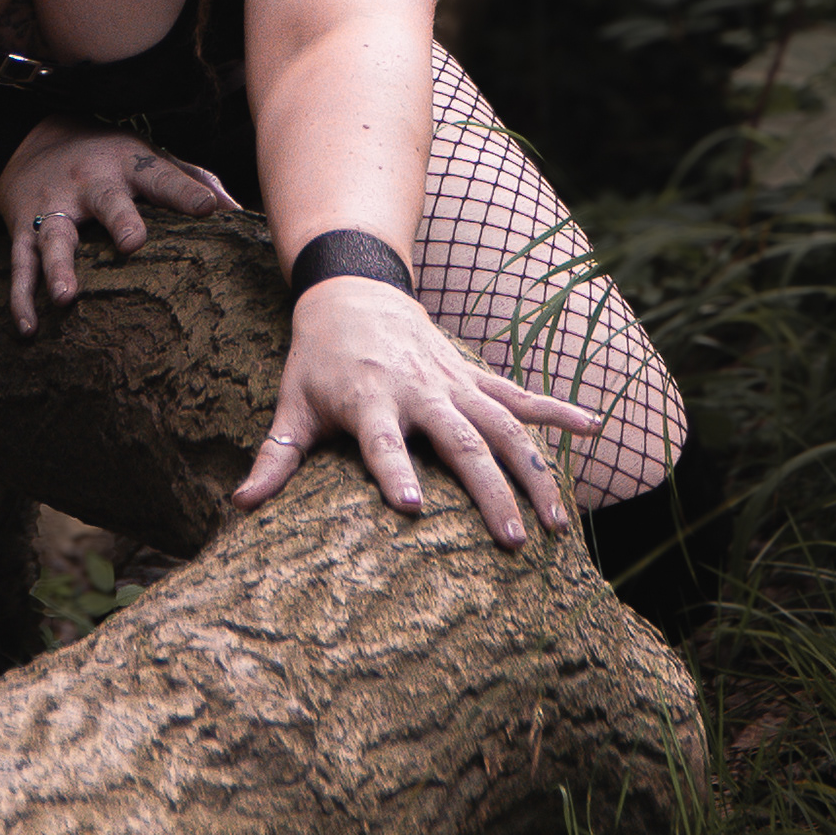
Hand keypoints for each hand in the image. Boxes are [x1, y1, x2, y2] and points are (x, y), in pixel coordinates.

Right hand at [0, 121, 238, 334]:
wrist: (31, 139)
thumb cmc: (107, 158)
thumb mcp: (147, 157)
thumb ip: (191, 180)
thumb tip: (237, 212)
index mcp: (128, 166)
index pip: (162, 178)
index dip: (185, 192)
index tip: (208, 209)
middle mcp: (91, 184)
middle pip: (107, 201)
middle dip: (120, 220)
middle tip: (132, 243)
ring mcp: (54, 207)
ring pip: (55, 238)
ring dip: (59, 267)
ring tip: (65, 297)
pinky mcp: (23, 228)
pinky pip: (21, 265)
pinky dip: (20, 297)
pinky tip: (28, 328)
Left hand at [232, 279, 601, 546]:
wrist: (353, 291)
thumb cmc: (318, 360)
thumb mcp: (291, 405)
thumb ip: (274, 458)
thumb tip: (240, 506)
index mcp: (369, 400)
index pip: (381, 442)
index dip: (393, 471)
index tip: (410, 509)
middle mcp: (418, 390)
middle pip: (459, 443)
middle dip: (489, 492)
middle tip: (511, 543)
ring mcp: (454, 381)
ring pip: (505, 427)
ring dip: (535, 473)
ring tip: (559, 523)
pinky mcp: (475, 376)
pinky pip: (522, 395)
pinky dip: (559, 411)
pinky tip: (594, 428)